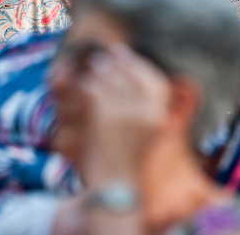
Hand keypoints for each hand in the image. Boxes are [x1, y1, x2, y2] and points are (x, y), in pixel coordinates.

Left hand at [73, 44, 168, 184]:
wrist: (114, 187)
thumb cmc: (125, 162)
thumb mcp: (142, 132)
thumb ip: (141, 106)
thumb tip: (127, 74)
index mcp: (158, 113)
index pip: (149, 75)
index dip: (133, 62)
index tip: (122, 53)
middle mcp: (145, 109)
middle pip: (127, 71)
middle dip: (113, 62)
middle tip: (101, 58)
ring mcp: (124, 109)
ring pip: (107, 75)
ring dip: (97, 70)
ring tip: (93, 66)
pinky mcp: (102, 110)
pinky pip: (91, 86)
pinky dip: (85, 83)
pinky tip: (81, 82)